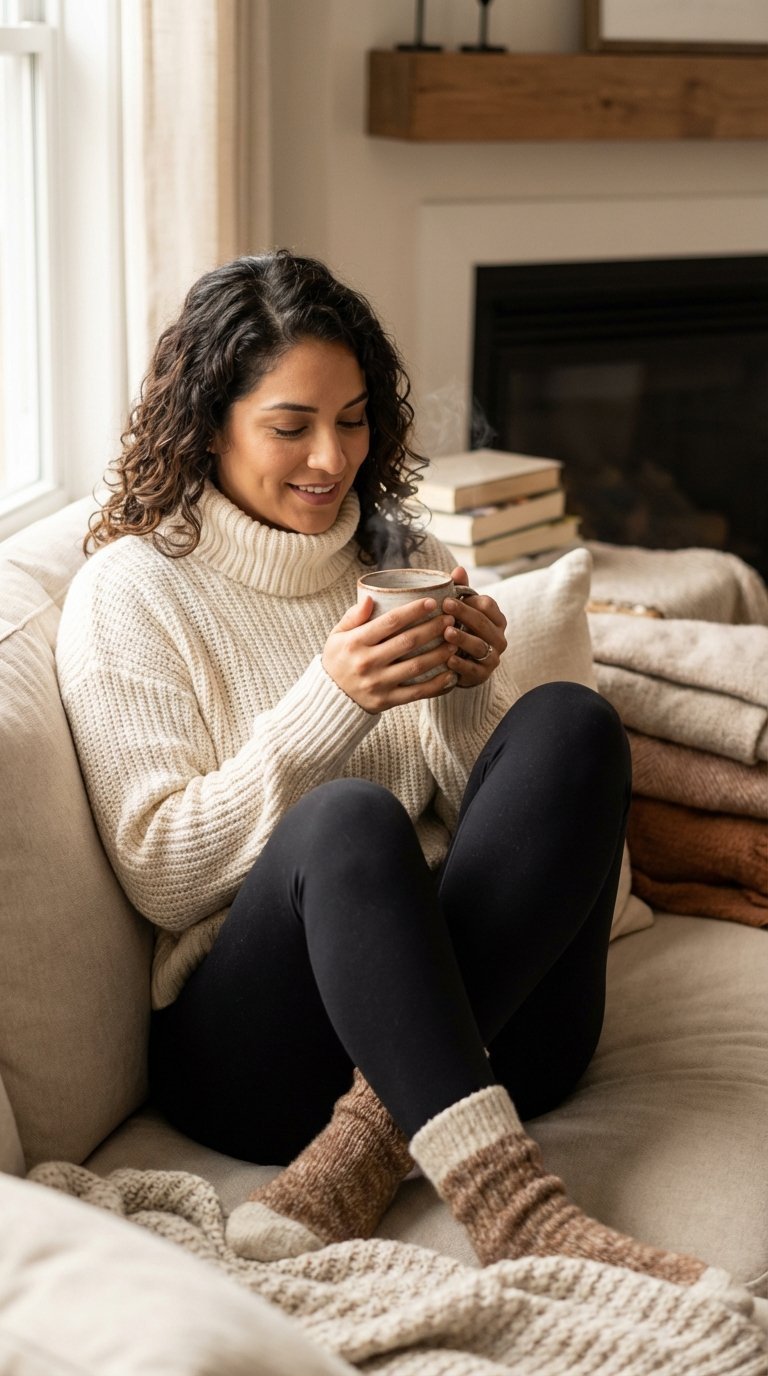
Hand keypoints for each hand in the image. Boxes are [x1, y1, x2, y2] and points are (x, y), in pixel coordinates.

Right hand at [322, 596, 459, 713]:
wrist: (330, 697)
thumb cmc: (339, 659)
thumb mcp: (337, 635)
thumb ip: (353, 616)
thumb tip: (369, 597)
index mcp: (356, 642)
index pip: (390, 622)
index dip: (414, 610)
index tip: (432, 602)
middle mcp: (367, 662)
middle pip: (408, 642)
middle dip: (433, 628)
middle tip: (450, 619)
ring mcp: (378, 683)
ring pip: (416, 666)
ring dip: (439, 654)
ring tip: (454, 642)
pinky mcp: (386, 701)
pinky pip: (416, 692)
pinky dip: (436, 684)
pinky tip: (450, 674)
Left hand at [442, 565, 506, 688]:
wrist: (463, 665)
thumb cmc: (461, 630)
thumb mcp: (462, 610)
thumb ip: (462, 590)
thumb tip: (459, 569)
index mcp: (496, 619)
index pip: (488, 605)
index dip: (470, 601)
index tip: (449, 597)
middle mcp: (499, 638)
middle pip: (482, 623)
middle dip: (464, 614)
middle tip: (445, 606)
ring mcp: (492, 657)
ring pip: (479, 646)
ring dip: (463, 639)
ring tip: (446, 633)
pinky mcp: (482, 675)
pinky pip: (472, 669)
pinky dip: (460, 665)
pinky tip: (447, 659)